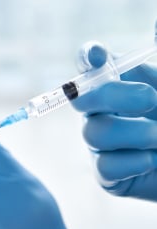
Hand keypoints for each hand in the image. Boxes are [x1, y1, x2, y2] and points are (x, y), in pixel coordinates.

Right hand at [72, 41, 156, 199]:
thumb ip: (156, 63)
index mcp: (116, 85)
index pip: (89, 65)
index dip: (87, 57)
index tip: (100, 55)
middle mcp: (101, 111)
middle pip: (79, 97)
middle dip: (111, 96)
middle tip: (150, 98)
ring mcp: (102, 142)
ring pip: (93, 132)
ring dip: (132, 132)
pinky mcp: (108, 173)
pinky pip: (105, 166)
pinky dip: (132, 162)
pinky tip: (153, 160)